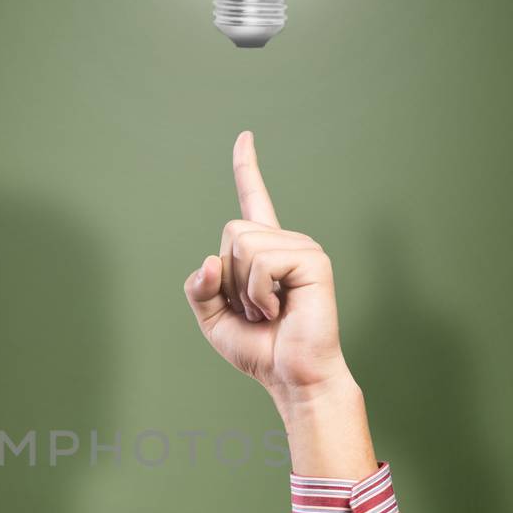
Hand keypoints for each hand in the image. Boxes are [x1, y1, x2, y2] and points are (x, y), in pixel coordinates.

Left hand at [184, 131, 351, 400]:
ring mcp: (302, 248)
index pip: (253, 200)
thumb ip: (198, 288)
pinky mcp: (313, 261)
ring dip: (244, 290)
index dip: (247, 168)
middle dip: (228, 278)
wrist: (291, 376)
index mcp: (263, 251)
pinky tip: (278, 310)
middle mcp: (285, 242)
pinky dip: (258, 294)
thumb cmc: (259, 349)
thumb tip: (209, 260)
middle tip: (254, 309)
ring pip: (243, 245)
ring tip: (267, 312)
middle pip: (231, 231)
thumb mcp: (212, 318)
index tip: (246, 136)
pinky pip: (262, 263)